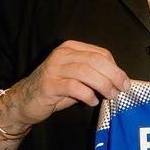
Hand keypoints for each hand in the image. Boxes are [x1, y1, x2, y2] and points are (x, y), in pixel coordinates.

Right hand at [0, 41, 129, 133]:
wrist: (25, 101)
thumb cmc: (56, 89)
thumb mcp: (77, 78)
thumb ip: (95, 75)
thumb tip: (120, 81)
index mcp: (71, 48)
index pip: (100, 53)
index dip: (116, 68)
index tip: (124, 82)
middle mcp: (62, 54)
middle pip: (96, 60)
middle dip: (114, 75)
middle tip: (122, 89)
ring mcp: (54, 68)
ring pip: (86, 72)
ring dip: (103, 85)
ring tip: (110, 96)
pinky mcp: (49, 84)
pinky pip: (74, 87)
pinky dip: (88, 95)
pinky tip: (92, 101)